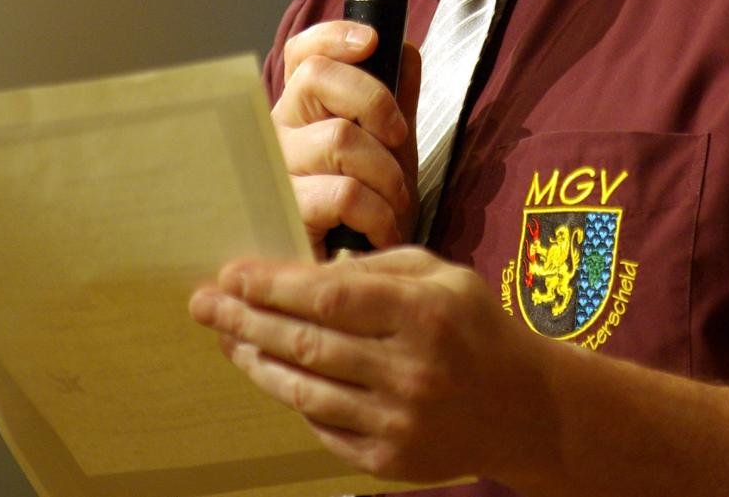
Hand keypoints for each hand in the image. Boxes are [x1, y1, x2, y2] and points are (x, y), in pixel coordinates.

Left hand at [189, 248, 543, 488]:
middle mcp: (409, 369)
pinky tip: (270, 373)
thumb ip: (380, 267)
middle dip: (248, 320)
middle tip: (205, 303)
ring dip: (258, 361)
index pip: (331, 298)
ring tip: (227, 338)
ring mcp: (397, 420)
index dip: (275, 286)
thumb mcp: (442, 275)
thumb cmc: (476, 327)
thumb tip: (312, 270)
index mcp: (423, 313)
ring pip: (306, 389)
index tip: (233, 272)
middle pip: (308, 343)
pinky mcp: (389, 461)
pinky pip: (324, 426)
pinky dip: (293, 397)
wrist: (524, 409)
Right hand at [272, 21, 421, 255]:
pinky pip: (343, 193)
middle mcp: (278, 131)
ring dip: (386, 172)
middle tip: (399, 140)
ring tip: (396, 203)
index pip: (302, 52)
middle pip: (316, 77)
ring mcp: (275, 170)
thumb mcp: (392, 148)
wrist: (353, 282)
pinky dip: (378, 212)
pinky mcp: (283, 214)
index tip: (371, 41)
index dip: (332, 36)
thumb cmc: (367, 210)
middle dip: (375, 101)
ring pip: (340, 137)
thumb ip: (396, 97)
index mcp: (303, 108)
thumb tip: (404, 49)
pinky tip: (383, 231)